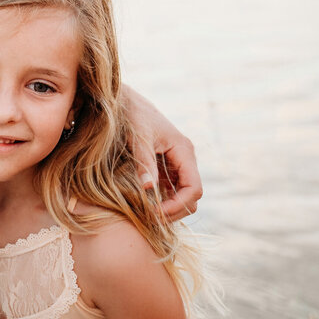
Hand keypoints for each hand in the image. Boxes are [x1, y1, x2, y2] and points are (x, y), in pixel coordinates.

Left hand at [123, 85, 202, 220]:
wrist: (124, 100)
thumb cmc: (131, 114)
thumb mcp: (137, 136)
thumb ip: (144, 161)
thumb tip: (147, 187)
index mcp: (184, 151)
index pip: (194, 188)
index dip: (178, 205)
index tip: (156, 213)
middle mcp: (184, 159)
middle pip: (191, 197)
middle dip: (174, 211)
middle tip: (149, 218)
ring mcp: (176, 163)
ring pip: (181, 196)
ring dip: (168, 208)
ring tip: (145, 214)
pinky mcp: (165, 166)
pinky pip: (169, 190)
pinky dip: (161, 200)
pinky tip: (143, 205)